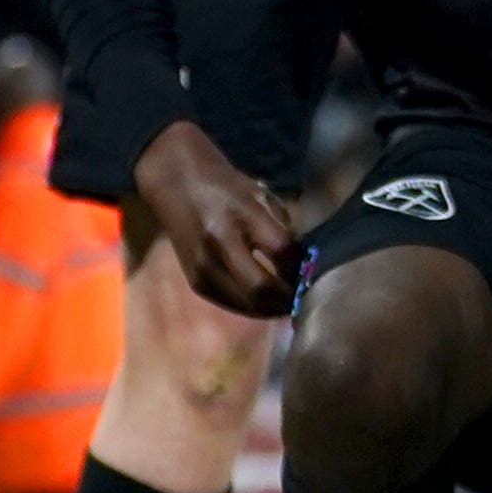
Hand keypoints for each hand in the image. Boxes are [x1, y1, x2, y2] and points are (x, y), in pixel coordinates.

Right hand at [135, 119, 303, 317]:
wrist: (177, 184)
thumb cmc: (225, 186)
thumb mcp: (260, 195)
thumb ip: (282, 228)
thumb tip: (304, 265)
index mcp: (239, 215)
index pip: (280, 250)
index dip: (301, 267)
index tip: (314, 272)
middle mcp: (218, 245)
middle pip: (261, 287)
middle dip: (288, 296)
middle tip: (305, 297)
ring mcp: (203, 267)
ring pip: (246, 303)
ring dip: (272, 307)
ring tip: (290, 302)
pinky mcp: (195, 281)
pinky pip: (230, 304)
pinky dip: (252, 307)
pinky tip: (267, 302)